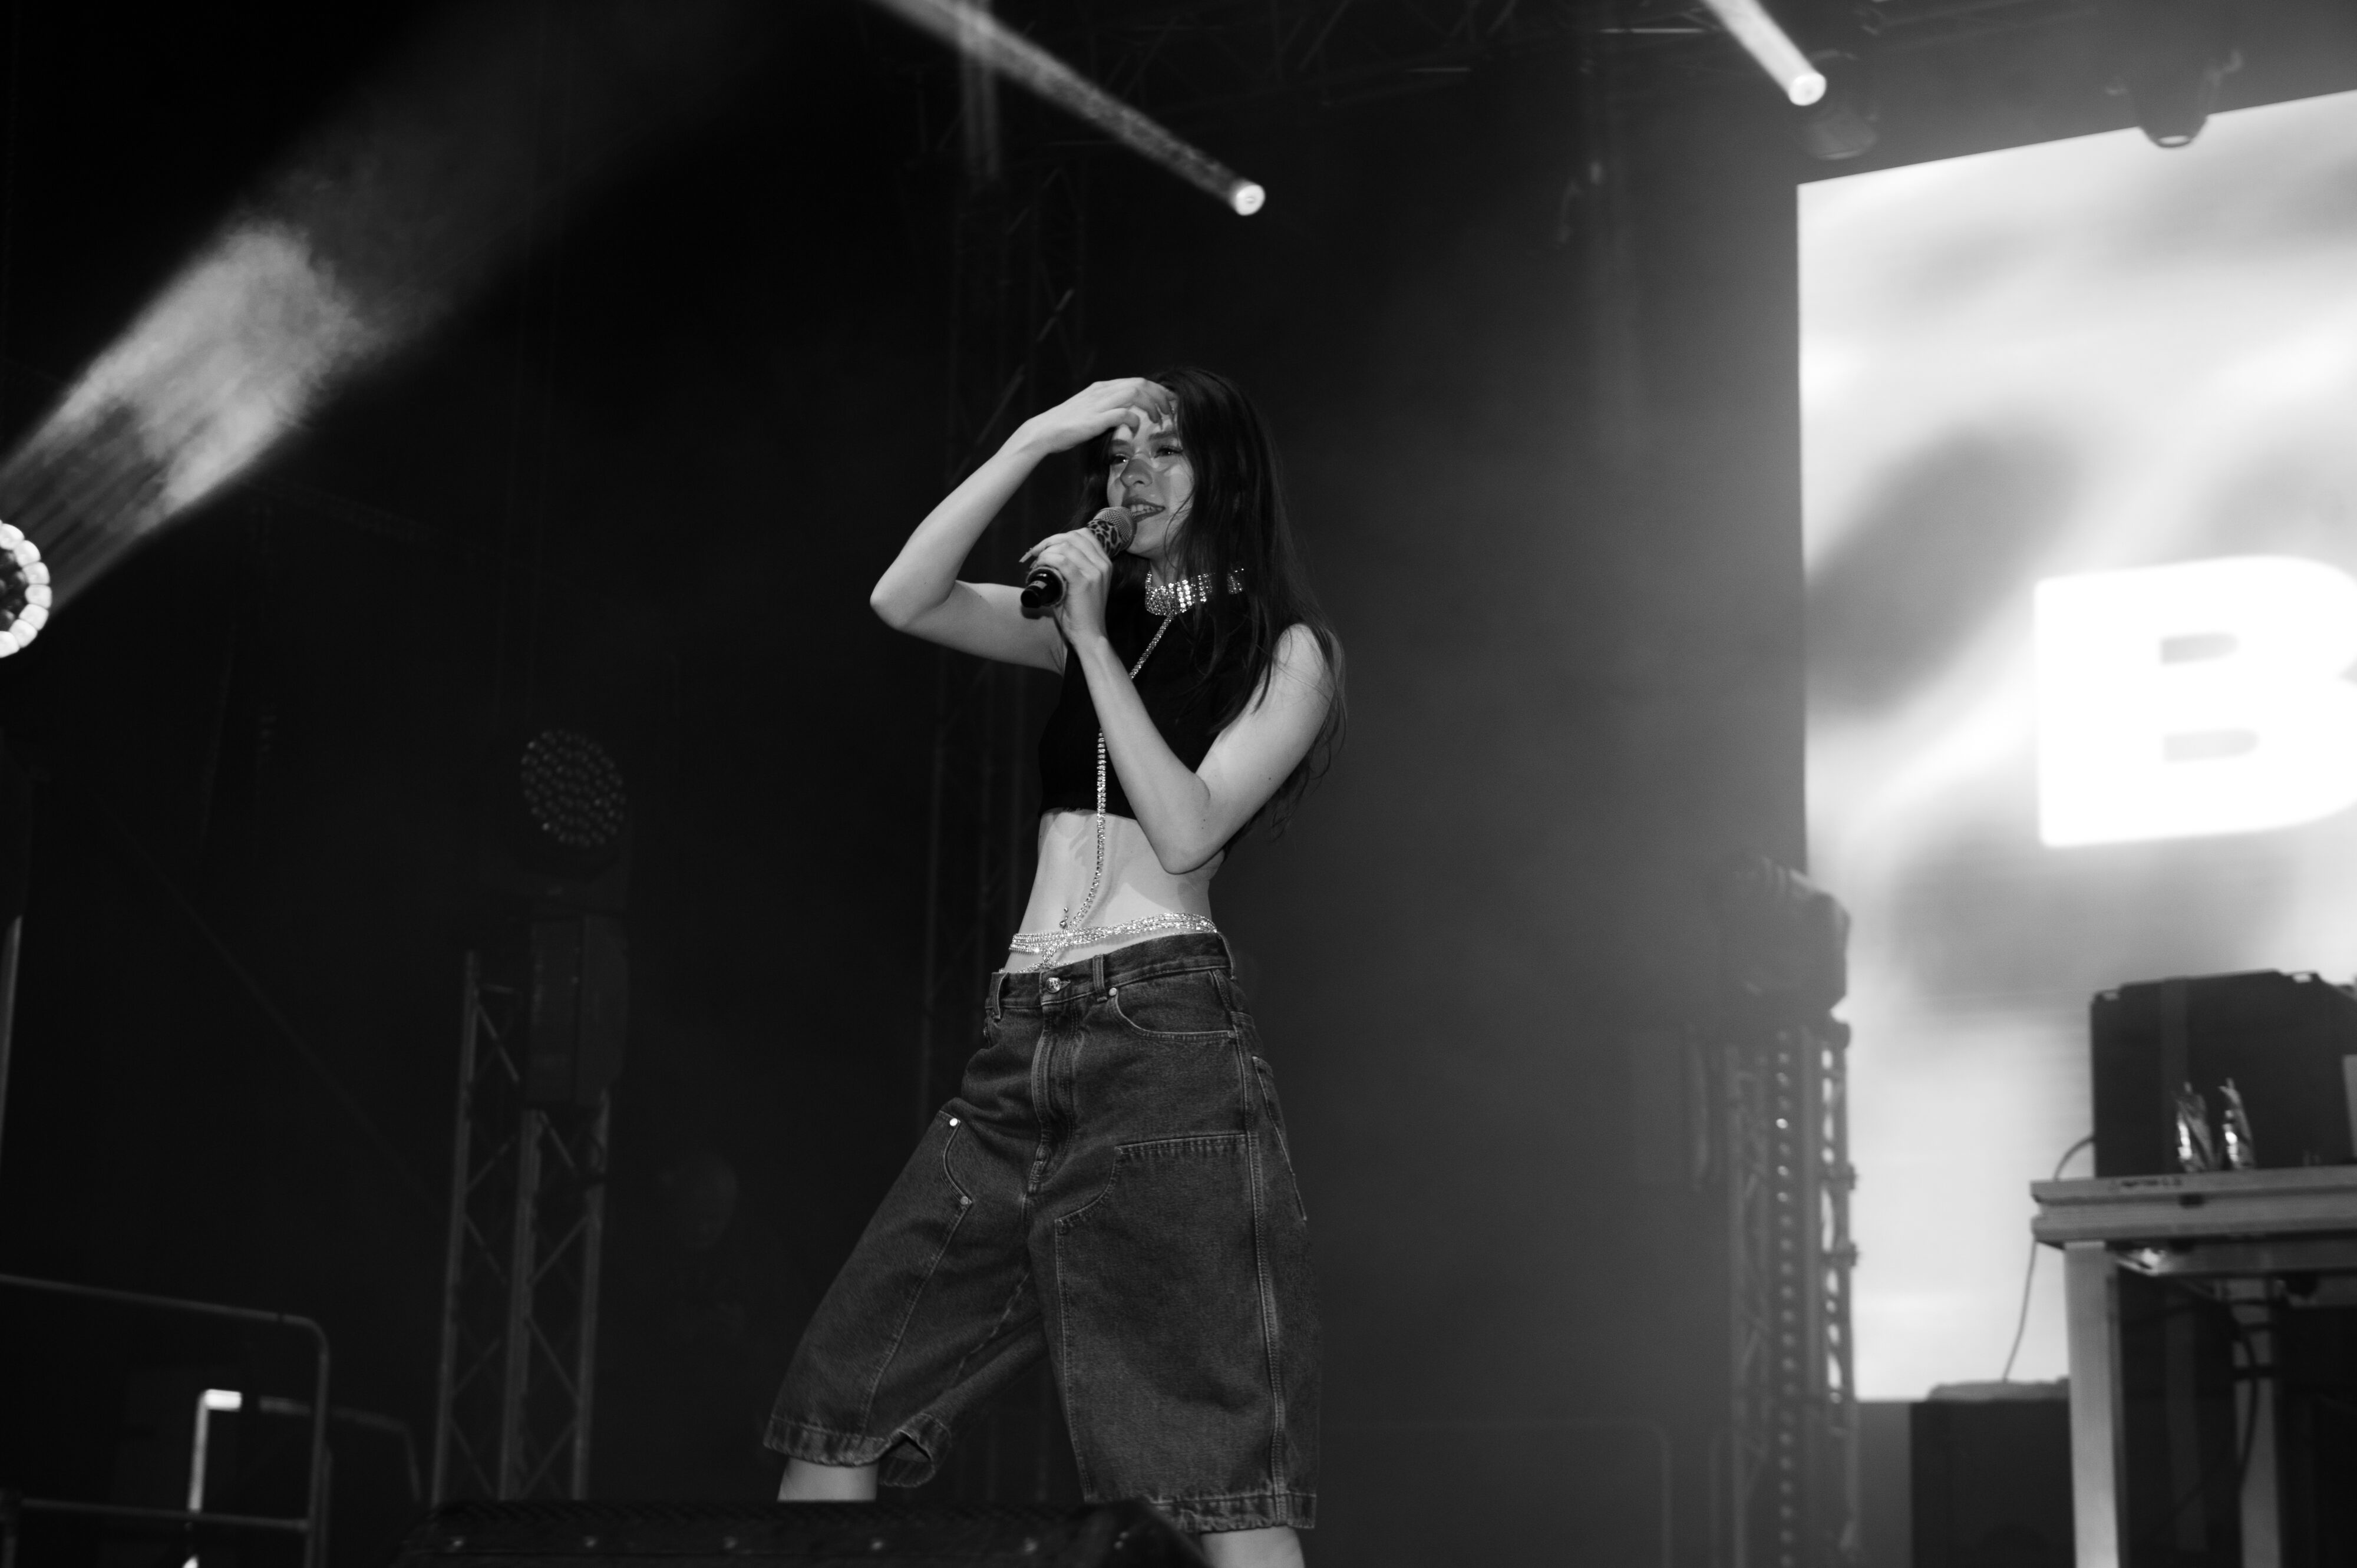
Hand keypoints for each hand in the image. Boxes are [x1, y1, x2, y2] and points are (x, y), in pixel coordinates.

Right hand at [1014, 377, 1174, 456]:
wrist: (1043, 432)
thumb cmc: (1067, 425)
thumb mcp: (1092, 411)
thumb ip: (1109, 408)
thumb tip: (1130, 415)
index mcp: (1103, 387)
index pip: (1138, 381)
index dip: (1158, 390)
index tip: (1169, 402)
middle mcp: (1102, 391)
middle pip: (1141, 384)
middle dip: (1160, 396)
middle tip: (1170, 410)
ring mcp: (1098, 403)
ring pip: (1135, 393)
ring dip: (1152, 405)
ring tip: (1158, 419)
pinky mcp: (1094, 419)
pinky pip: (1122, 413)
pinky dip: (1135, 419)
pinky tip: (1137, 428)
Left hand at [1019, 525, 1115, 644]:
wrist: (1090, 634)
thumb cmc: (1081, 613)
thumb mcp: (1083, 585)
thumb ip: (1073, 569)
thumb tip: (1050, 556)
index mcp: (1104, 563)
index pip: (1084, 535)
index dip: (1061, 536)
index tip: (1047, 546)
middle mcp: (1102, 564)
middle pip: (1073, 537)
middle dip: (1050, 541)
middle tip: (1037, 553)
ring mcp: (1094, 572)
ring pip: (1066, 546)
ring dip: (1046, 551)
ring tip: (1038, 562)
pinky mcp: (1083, 583)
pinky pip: (1062, 561)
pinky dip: (1047, 560)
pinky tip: (1040, 566)